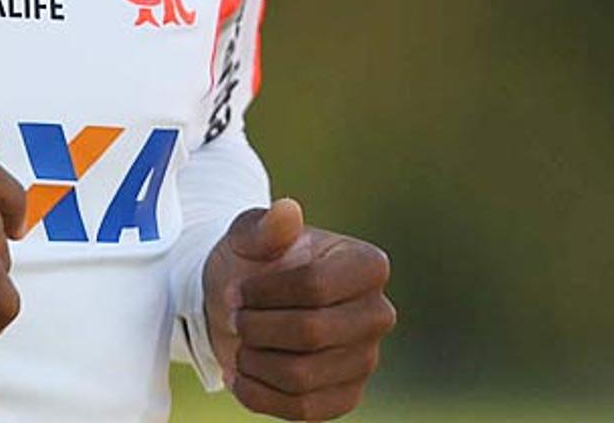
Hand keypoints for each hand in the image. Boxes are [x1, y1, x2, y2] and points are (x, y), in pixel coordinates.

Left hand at [203, 198, 394, 420]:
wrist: (246, 304)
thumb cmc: (254, 262)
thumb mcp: (249, 235)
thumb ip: (265, 226)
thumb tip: (287, 211)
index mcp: (366, 264)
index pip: (316, 286)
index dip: (264, 293)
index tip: (236, 291)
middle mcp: (377, 313)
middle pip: (311, 333)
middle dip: (257, 327)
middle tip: (235, 318)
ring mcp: (366, 359)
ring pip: (303, 376)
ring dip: (254, 362)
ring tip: (238, 344)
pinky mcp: (346, 396)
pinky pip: (305, 409)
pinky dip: (260, 395)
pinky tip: (240, 375)